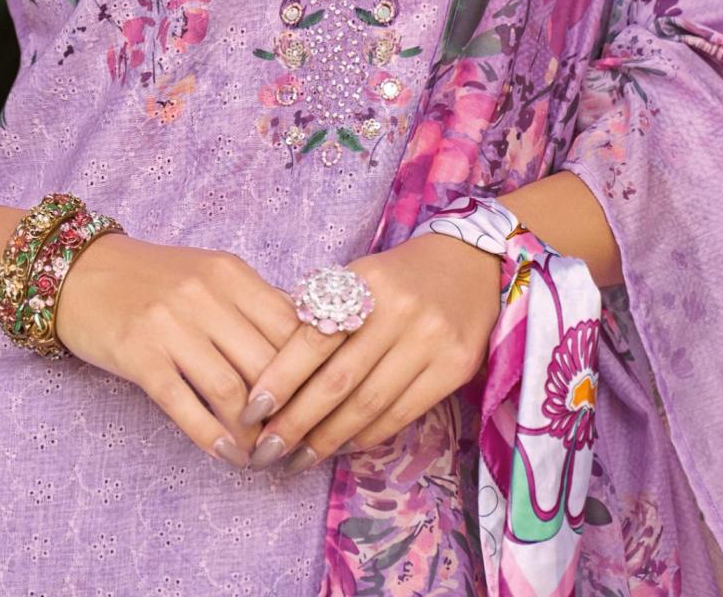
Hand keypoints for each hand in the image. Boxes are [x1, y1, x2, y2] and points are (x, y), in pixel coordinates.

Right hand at [53, 232, 301, 466]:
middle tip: (294, 440)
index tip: (319, 403)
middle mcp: (204, 294)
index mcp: (230, 273)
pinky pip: (186, 406)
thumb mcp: (210, 276)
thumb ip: (253, 305)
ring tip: (262, 455)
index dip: (312, 372)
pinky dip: (213, 438)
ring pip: (232, 392)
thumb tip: (307, 350)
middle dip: (287, 411)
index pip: (291, 326)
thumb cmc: (156, 279)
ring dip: (252, 434)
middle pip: (266, 363)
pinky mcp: (140, 356)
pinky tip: (227, 454)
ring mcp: (170, 325)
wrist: (83, 273)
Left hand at [237, 233, 502, 471]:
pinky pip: (402, 413)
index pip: (313, 339)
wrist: (470, 263)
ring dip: (328, 439)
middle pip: (337, 381)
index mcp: (365, 283)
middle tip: (266, 450)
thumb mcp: (358, 275)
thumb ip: (320, 310)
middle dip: (297, 422)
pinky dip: (368, 436)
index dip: (280, 379)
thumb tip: (267, 363)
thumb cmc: (399, 275)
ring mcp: (430, 341)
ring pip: (368, 404)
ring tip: (299, 459)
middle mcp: (398, 312)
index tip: (251, 411)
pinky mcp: (455, 368)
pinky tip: (343, 447)